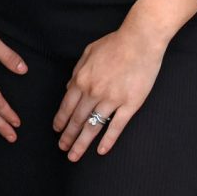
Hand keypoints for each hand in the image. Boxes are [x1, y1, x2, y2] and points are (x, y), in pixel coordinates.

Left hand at [53, 24, 165, 159]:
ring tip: (74, 155)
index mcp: (81, 79)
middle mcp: (93, 92)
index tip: (56, 131)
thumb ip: (76, 71)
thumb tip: (68, 87)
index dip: (60, 120)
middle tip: (62, 148)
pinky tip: (101, 151)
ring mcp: (111, 100)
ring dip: (81, 143)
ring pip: (93, 127)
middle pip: (77, 119)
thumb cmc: (114, 43)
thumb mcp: (88, 53)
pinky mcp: (130, 104)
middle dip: (67, 136)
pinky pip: (116, 126)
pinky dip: (108, 140)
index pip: (67, 106)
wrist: (140, 40)